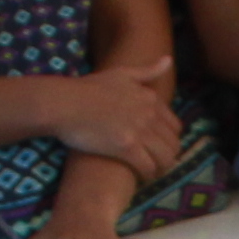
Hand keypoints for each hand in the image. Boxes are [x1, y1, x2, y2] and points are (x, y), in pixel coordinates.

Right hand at [42, 56, 183, 174]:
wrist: (64, 103)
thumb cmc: (86, 88)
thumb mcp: (120, 74)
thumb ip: (147, 71)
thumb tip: (168, 60)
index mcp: (150, 98)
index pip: (175, 127)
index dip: (169, 141)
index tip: (158, 148)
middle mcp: (149, 113)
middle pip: (173, 144)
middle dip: (167, 157)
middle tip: (156, 165)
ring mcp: (139, 130)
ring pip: (165, 158)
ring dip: (160, 169)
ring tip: (150, 173)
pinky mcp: (126, 147)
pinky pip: (148, 167)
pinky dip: (147, 175)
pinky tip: (140, 177)